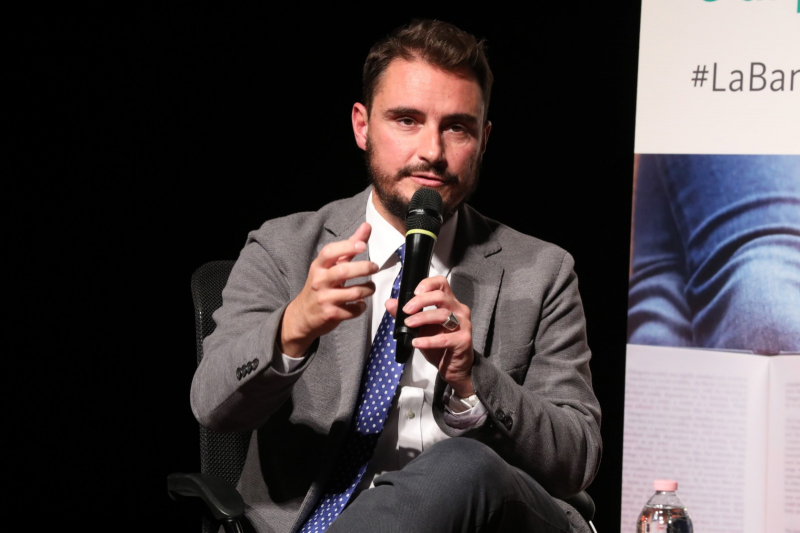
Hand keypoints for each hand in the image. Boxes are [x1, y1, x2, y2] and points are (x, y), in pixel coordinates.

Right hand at [280, 222, 377, 356]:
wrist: (303, 315)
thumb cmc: (321, 285)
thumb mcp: (330, 265)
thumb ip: (349, 247)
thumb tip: (366, 226)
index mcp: (319, 266)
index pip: (329, 252)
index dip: (346, 247)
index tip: (362, 245)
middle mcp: (320, 281)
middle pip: (343, 271)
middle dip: (363, 268)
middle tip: (375, 267)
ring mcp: (325, 298)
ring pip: (353, 292)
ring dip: (368, 289)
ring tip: (371, 287)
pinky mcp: (331, 314)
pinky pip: (353, 310)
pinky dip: (361, 306)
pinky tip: (360, 303)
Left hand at [385, 276, 474, 396]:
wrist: (454, 368)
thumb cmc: (439, 345)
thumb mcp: (420, 329)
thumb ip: (406, 315)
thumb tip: (390, 303)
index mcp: (449, 303)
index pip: (442, 284)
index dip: (428, 284)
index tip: (414, 292)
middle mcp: (459, 310)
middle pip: (441, 296)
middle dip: (421, 301)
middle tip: (406, 310)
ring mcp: (464, 325)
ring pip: (443, 315)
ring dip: (422, 318)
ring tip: (408, 325)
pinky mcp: (464, 340)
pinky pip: (445, 338)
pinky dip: (428, 340)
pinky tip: (416, 343)